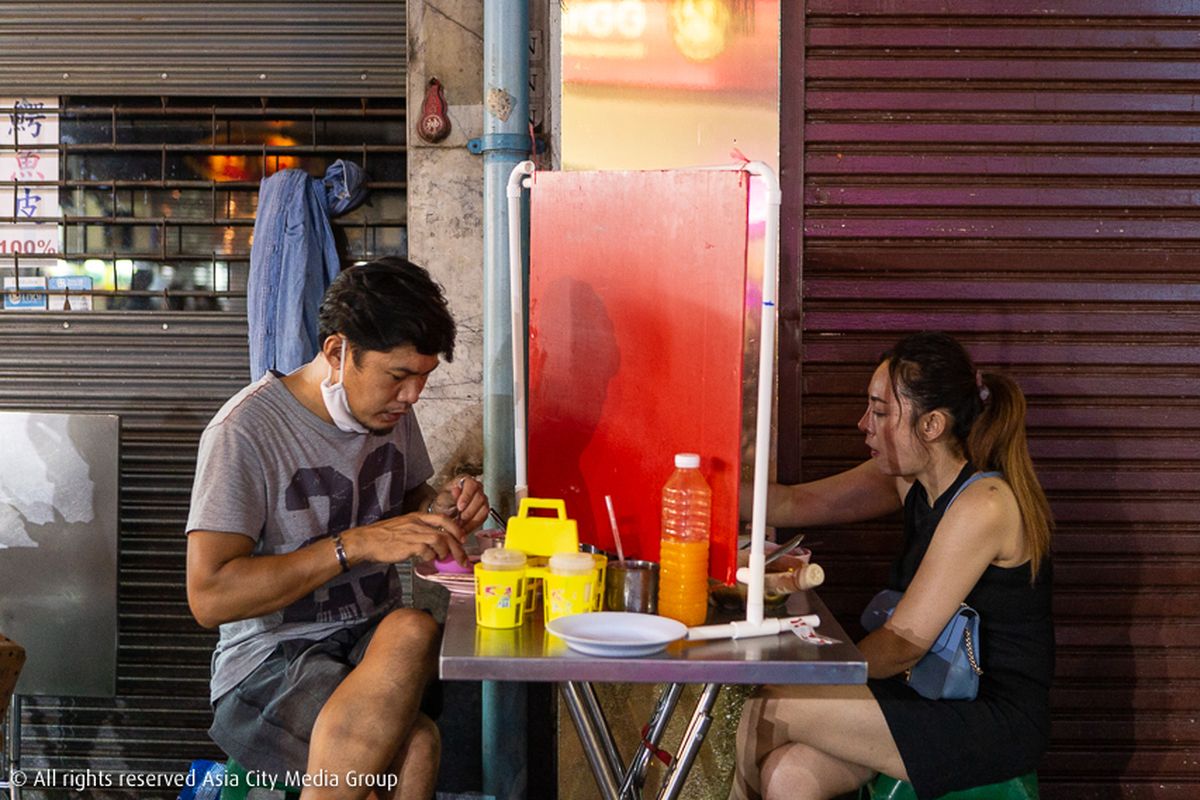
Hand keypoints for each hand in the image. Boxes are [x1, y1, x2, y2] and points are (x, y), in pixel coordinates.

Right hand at [347, 512, 468, 566]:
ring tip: (442, 558)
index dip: (456, 528)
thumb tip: (435, 544)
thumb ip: (420, 531)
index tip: (462, 538)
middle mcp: (417, 523)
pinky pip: (427, 551)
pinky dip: (430, 557)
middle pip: (446, 532)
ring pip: (440, 540)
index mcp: (417, 517)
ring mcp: (413, 533)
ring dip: (445, 552)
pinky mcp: (409, 545)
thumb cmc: (384, 536)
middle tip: (462, 558)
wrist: (367, 540)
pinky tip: (427, 559)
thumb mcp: (405, 526)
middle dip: (457, 547)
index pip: (443, 518)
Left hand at [428, 475, 489, 534]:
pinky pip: (483, 517)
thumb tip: (456, 490)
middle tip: (459, 520)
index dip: (466, 497)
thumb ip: (450, 495)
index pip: (472, 485)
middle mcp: (477, 488)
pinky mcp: (484, 510)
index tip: (459, 507)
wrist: (444, 512)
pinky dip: (474, 524)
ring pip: (483, 509)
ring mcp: (482, 499)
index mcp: (466, 481)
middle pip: (479, 498)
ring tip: (461, 525)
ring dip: (472, 519)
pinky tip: (465, 528)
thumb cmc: (443, 502)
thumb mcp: (443, 499)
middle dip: (468, 511)